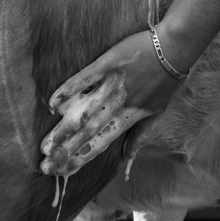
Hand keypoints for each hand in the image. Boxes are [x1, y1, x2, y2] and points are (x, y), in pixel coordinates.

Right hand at [39, 29, 181, 176]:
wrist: (174, 49)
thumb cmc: (167, 81)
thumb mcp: (157, 111)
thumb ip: (140, 134)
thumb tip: (127, 157)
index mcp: (129, 117)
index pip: (101, 143)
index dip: (81, 158)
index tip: (62, 171)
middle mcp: (118, 105)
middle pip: (88, 132)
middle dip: (66, 150)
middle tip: (45, 165)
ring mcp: (112, 85)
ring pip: (84, 111)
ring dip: (63, 129)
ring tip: (45, 144)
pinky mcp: (108, 64)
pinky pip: (85, 79)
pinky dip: (69, 90)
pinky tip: (52, 103)